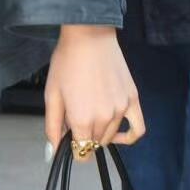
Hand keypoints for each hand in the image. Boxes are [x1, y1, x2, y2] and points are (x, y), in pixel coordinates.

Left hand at [44, 26, 143, 155]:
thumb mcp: (51, 95)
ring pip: (111, 137)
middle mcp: (103, 119)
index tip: (68, 139)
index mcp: (81, 120)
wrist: (89, 37)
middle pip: (95, 144)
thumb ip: (52, 127)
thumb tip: (53, 152)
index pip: (80, 152)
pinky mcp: (132, 99)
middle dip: (84, 138)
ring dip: (101, 134)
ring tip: (91, 115)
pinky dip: (130, 137)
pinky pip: (138, 128)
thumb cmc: (67, 63)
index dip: (73, 148)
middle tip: (76, 120)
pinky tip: (121, 136)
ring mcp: (121, 110)